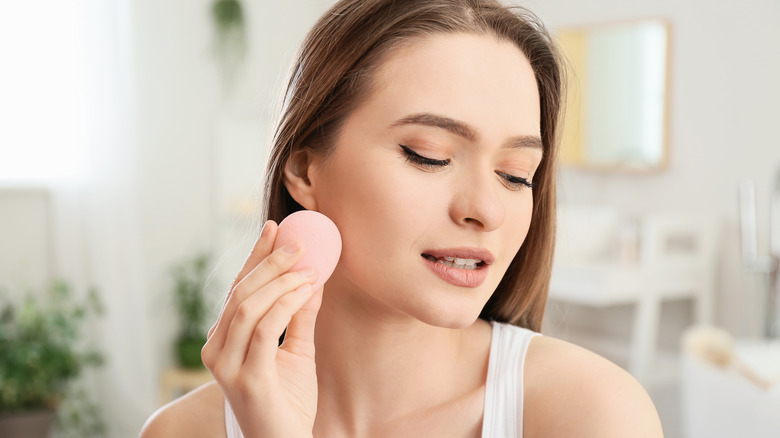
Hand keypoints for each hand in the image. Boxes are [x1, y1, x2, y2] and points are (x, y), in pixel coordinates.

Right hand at [201, 221, 322, 437]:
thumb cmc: (289, 401)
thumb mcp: (297, 350)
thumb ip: (300, 316)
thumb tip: (313, 277)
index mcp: (224, 340)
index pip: (237, 289)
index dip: (255, 256)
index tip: (275, 229)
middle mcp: (217, 349)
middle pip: (240, 292)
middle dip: (269, 261)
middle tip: (297, 241)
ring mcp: (227, 365)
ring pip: (249, 306)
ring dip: (282, 280)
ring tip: (309, 268)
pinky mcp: (247, 377)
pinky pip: (266, 328)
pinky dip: (287, 303)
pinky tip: (306, 289)